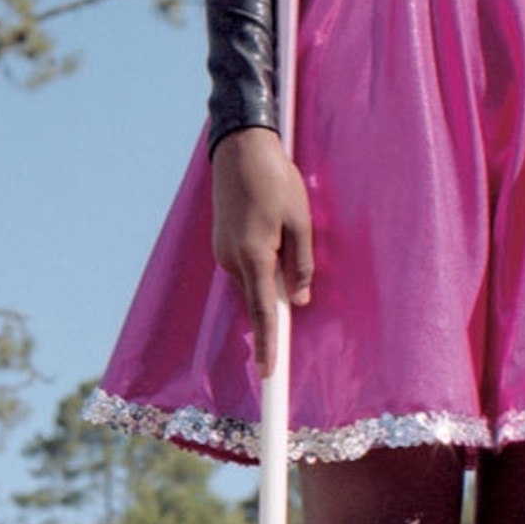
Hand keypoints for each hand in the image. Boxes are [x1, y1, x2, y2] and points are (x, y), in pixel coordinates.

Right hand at [210, 126, 312, 377]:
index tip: (269, 375)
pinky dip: (262, 264)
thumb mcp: (300, 221)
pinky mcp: (223, 242)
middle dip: (276, 303)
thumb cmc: (275, 181)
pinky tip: (274, 233)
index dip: (269, 346)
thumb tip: (299, 300)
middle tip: (293, 273)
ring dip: (271, 276)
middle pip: (259, 298)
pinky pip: (247, 265)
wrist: (240, 148)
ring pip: (253, 280)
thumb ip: (301, 264)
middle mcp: (232, 260)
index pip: (263, 314)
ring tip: (286, 232)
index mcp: (254, 257)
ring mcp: (223, 251)